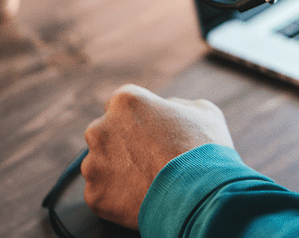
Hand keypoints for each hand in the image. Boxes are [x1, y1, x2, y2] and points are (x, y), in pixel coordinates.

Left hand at [81, 84, 233, 228]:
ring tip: (146, 180)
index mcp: (125, 101)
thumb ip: (176, 105)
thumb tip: (167, 109)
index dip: (137, 121)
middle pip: (105, 134)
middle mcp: (101, 128)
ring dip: (116, 171)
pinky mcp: (93, 195)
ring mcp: (94, 163)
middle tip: (148, 159)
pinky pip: (100, 192)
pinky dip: (115, 197)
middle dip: (121, 145)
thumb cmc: (205, 150)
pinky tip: (139, 197)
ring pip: (99, 164)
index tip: (150, 135)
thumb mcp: (203, 112)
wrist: (200, 195)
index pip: (120, 106)